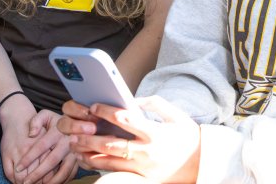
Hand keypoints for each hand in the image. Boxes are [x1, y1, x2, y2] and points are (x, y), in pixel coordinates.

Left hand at [15, 109, 77, 183]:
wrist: (75, 121)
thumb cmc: (55, 120)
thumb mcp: (45, 114)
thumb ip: (36, 121)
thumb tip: (31, 134)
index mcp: (58, 130)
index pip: (41, 146)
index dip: (29, 158)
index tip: (18, 168)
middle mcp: (68, 141)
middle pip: (52, 161)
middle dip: (37, 174)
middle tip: (25, 182)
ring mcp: (75, 151)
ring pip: (64, 170)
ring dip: (51, 181)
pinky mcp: (79, 158)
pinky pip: (72, 173)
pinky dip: (63, 180)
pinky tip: (51, 183)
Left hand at [58, 96, 200, 182]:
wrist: (201, 162)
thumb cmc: (187, 135)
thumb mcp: (175, 114)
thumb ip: (153, 103)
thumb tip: (132, 100)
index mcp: (154, 132)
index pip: (125, 119)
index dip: (106, 112)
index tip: (94, 106)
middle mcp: (146, 151)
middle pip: (111, 144)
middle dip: (89, 137)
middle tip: (75, 130)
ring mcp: (142, 168)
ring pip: (109, 161)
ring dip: (89, 153)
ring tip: (75, 145)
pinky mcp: (142, 179)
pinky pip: (115, 174)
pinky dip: (99, 167)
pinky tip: (87, 160)